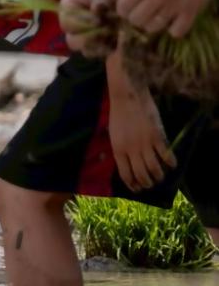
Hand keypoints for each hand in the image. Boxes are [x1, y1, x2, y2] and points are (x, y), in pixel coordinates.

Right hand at [59, 0, 120, 52]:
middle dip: (89, 40)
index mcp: (68, 9)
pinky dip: (112, 47)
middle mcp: (76, 24)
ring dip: (100, 46)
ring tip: (114, 38)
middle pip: (74, 42)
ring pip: (89, 49)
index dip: (81, 24)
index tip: (98, 19)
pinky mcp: (105, 38)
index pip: (68, 25)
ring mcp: (90, 33)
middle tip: (106, 33)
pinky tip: (121, 40)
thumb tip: (99, 11)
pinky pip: (104, 49)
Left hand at [107, 77, 174, 192]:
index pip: (126, 175)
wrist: (128, 96)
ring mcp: (145, 144)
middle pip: (141, 175)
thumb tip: (126, 163)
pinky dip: (170, 163)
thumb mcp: (113, 135)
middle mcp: (131, 150)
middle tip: (151, 184)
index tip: (138, 189)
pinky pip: (166, 155)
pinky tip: (172, 165)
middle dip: (147, 183)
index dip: (133, 185)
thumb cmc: (119, 114)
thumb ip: (119, 149)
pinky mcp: (157, 136)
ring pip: (154, 168)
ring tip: (160, 178)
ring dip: (159, 176)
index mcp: (118, 150)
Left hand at [117, 0, 218, 41]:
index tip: (127, 5)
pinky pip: (176, 31)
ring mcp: (176, 4)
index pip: (123, 6)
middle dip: (135, 16)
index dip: (123, 8)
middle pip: (135, 20)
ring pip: (152, 27)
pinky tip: (174, 19)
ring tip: (156, 15)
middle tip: (141, 11)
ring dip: (152, 22)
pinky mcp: (193, 10)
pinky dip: (173, 28)